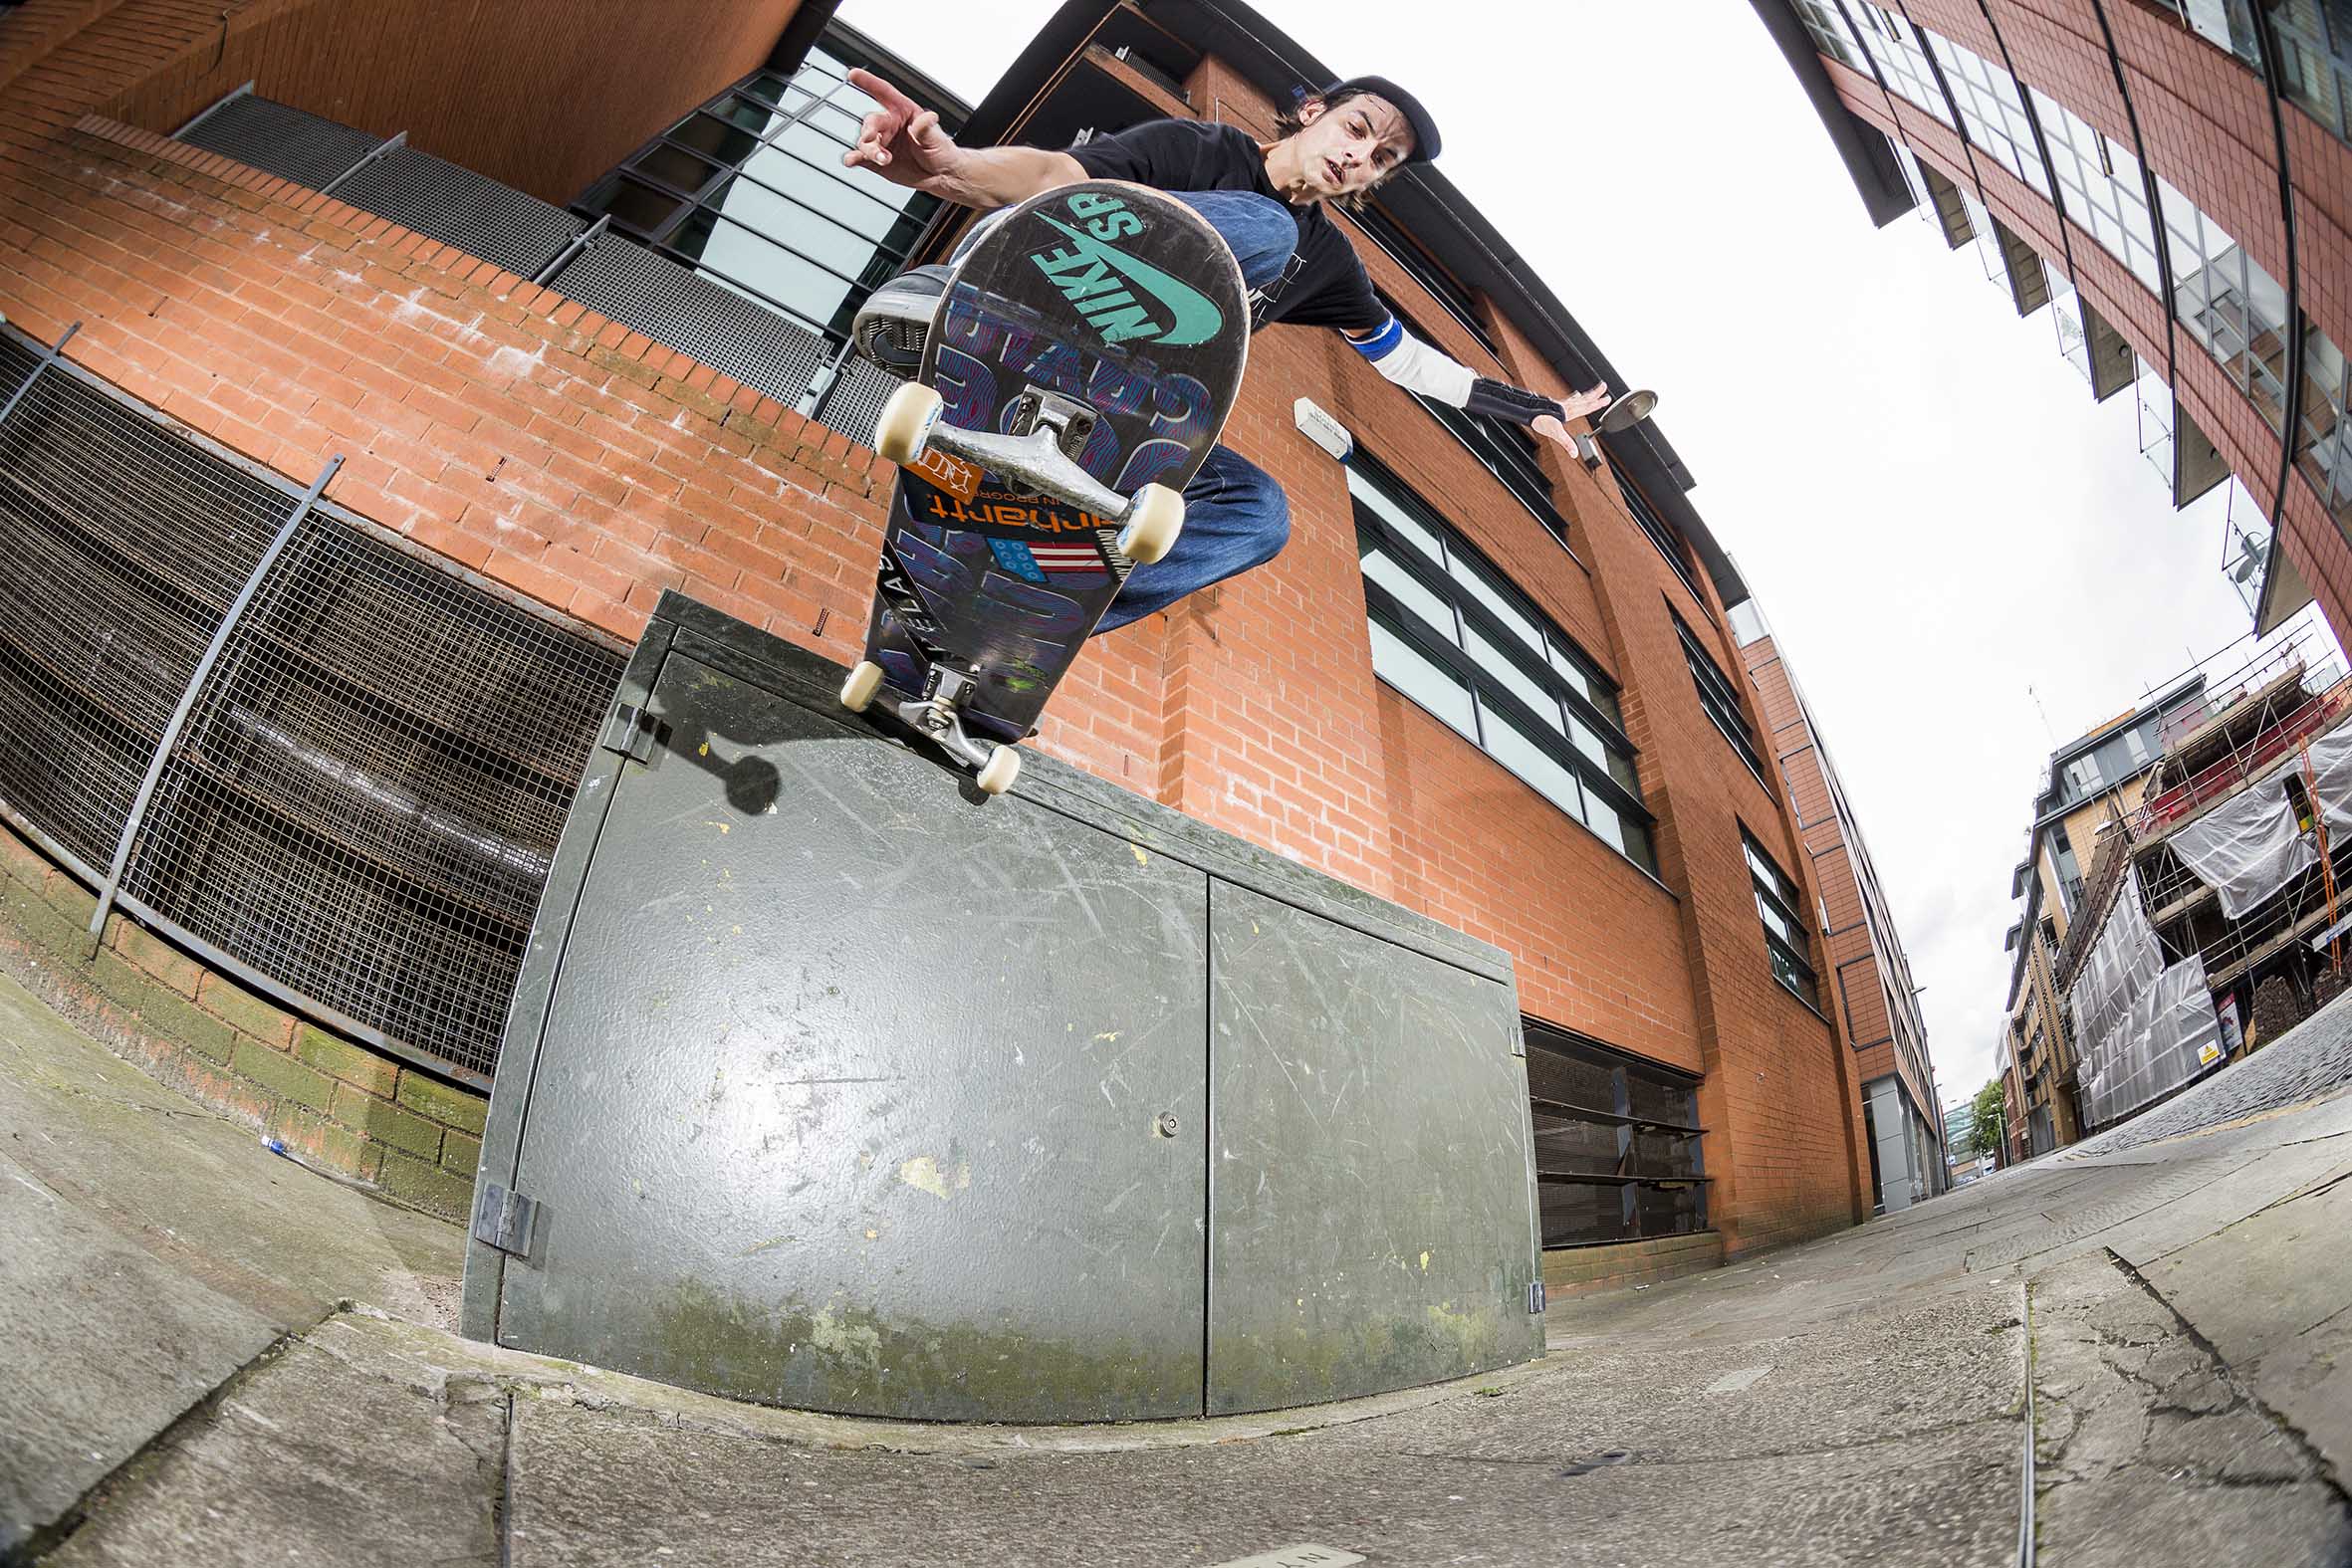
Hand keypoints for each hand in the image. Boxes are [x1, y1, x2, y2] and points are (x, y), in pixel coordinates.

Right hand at [842, 68, 963, 194]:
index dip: (869, 82)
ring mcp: (882, 143)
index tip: (853, 74)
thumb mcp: (937, 138)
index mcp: (903, 111)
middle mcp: (890, 125)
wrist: (941, 176)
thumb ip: (926, 128)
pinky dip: (854, 158)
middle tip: (872, 139)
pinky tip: (850, 160)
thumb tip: (927, 118)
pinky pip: (861, 158)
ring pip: (865, 141)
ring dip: (870, 150)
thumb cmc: (941, 152)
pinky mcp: (877, 161)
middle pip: (872, 122)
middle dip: (869, 130)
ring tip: (884, 160)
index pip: (884, 93)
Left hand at [1528, 385, 1609, 452]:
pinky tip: (1574, 398)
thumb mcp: (1555, 434)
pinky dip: (1574, 398)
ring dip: (1586, 395)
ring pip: (1577, 398)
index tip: (1607, 398)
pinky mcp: (1554, 405)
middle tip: (1604, 386)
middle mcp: (1566, 406)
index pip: (1587, 406)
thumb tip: (1574, 453)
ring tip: (1593, 391)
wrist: (1527, 411)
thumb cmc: (1540, 420)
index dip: (1598, 403)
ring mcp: (1560, 405)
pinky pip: (1569, 400)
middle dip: (1595, 393)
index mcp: (1569, 412)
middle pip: (1584, 398)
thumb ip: (1566, 443)